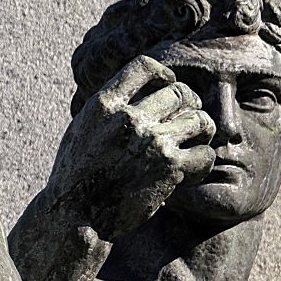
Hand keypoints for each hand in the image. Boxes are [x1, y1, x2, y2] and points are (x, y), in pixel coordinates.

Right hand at [45, 53, 215, 241]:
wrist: (75, 213)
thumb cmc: (77, 173)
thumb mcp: (83, 128)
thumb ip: (109, 108)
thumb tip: (133, 91)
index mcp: (104, 104)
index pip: (146, 67)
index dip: (164, 75)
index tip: (166, 88)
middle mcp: (129, 118)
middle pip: (180, 92)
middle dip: (189, 105)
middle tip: (185, 122)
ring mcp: (151, 141)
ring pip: (200, 119)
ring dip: (201, 131)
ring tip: (192, 144)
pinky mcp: (168, 167)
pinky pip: (205, 153)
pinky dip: (202, 161)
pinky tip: (190, 170)